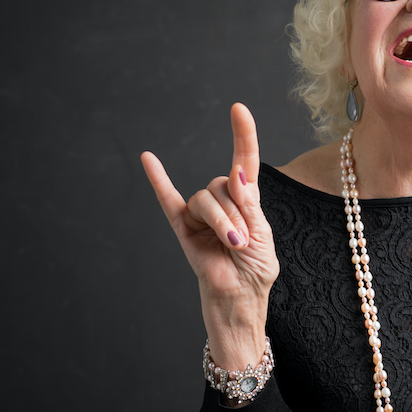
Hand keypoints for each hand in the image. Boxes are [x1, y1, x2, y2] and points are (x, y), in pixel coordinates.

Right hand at [140, 103, 278, 369]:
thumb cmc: (256, 271)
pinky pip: (167, 200)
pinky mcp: (182, 227)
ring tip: (232, 246)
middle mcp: (222, 201)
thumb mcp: (263, 237)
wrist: (238, 301)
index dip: (243, 135)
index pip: (244, 160)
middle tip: (243, 242)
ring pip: (204, 199)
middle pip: (222, 185)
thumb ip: (249, 206)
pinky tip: (148, 158)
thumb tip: (237, 174)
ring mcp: (200, 214)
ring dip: (222, 222)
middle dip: (236, 214)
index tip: (239, 109)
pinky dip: (158, 180)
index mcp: (246, 199)